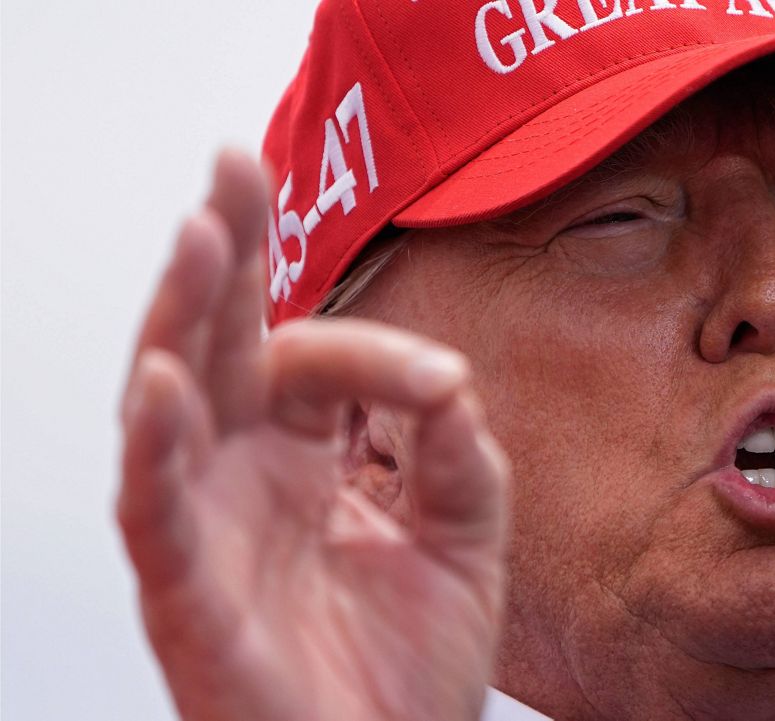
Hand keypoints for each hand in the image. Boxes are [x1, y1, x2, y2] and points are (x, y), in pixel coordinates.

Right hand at [118, 150, 508, 720]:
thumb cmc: (411, 672)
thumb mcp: (467, 541)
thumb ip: (462, 456)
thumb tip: (448, 379)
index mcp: (305, 461)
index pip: (316, 363)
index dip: (371, 350)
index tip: (440, 386)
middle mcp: (245, 481)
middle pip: (218, 347)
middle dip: (224, 256)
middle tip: (230, 167)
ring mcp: (208, 531)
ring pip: (172, 406)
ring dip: (181, 319)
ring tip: (199, 234)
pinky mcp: (187, 595)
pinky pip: (155, 513)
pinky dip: (156, 448)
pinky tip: (164, 380)